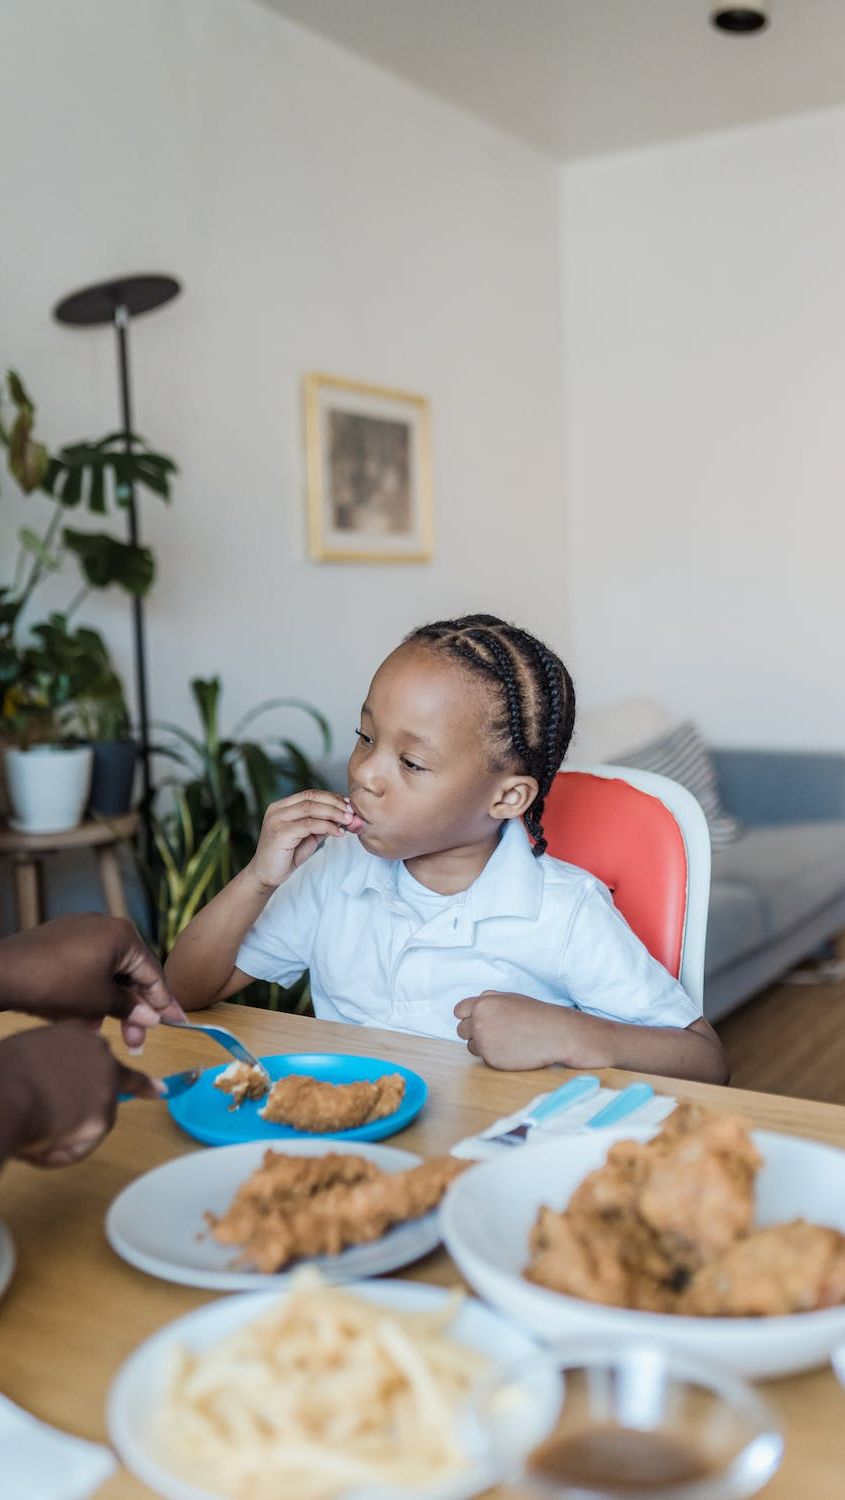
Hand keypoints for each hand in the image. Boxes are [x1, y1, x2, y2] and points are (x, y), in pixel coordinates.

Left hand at [0, 915, 183, 1049]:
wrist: (4, 974)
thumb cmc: (57, 984)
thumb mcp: (99, 1001)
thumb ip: (130, 1008)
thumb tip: (153, 1018)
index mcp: (122, 934)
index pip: (153, 972)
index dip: (165, 1001)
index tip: (178, 1021)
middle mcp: (104, 926)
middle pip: (129, 972)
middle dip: (133, 1008)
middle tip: (137, 1040)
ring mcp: (80, 931)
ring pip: (106, 972)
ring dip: (109, 1003)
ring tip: (103, 1031)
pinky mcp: (59, 940)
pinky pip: (86, 967)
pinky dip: (90, 992)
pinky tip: (84, 1017)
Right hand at [0, 1022, 159, 1167]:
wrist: (2, 1096)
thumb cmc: (1, 1074)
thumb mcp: (26, 1051)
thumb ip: (52, 1060)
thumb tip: (56, 1086)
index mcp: (75, 1033)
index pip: (101, 1051)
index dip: (120, 1070)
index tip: (157, 1089)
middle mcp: (99, 1053)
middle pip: (108, 1084)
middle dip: (95, 1104)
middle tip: (84, 1114)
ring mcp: (106, 1084)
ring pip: (93, 1119)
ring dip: (68, 1133)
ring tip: (34, 1133)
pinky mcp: (104, 1116)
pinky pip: (85, 1143)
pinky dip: (66, 1151)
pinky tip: (41, 1147)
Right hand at [247, 790, 362, 890]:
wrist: (266, 875)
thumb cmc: (286, 856)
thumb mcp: (308, 836)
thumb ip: (321, 824)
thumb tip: (344, 816)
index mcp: (282, 806)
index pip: (310, 794)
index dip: (332, 797)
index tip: (349, 805)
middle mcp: (277, 809)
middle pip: (311, 798)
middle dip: (335, 803)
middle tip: (352, 812)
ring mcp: (277, 820)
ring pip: (310, 808)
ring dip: (333, 813)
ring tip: (348, 820)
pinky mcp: (280, 833)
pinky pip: (308, 825)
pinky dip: (326, 826)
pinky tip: (338, 832)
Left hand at [454, 991, 584, 1070]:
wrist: (555, 1034)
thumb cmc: (535, 1015)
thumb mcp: (509, 999)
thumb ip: (488, 1003)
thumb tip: (472, 1009)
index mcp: (483, 1003)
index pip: (459, 1011)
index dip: (468, 1016)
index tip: (479, 1020)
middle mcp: (479, 1021)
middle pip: (462, 1030)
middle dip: (474, 1032)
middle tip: (496, 1032)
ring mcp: (484, 1040)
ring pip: (471, 1046)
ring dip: (483, 1045)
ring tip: (507, 1040)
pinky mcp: (490, 1059)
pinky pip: (484, 1059)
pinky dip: (495, 1056)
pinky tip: (512, 1050)